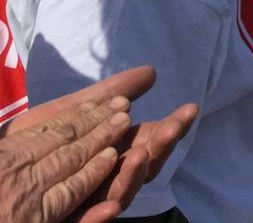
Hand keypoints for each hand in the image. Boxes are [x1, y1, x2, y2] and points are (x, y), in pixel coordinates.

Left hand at [2, 66, 197, 222]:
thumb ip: (109, 96)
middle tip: (174, 127)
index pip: (149, 141)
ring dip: (132, 177)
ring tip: (139, 154)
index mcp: (113, 153)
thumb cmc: (35, 143)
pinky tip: (109, 208)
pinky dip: (99, 219)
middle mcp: (106, 180)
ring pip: (119, 195)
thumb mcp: (70, 113)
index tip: (189, 109)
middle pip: (142, 167)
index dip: (170, 127)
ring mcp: (88, 203)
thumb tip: (152, 71)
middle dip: (160, 147)